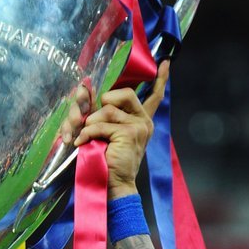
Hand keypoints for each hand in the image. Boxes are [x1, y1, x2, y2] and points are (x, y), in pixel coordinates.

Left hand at [61, 61, 169, 197]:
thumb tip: (85, 89)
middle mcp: (144, 121)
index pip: (154, 96)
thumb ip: (101, 113)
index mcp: (141, 120)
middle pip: (124, 93)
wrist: (110, 185)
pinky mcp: (129, 133)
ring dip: (90, 123)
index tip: (166, 63)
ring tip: (86, 137)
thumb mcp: (103, 132)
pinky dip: (87, 133)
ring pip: (108, 109)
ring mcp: (139, 127)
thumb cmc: (104, 161)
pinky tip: (83, 143)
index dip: (161, 79)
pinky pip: (102, 123)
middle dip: (103, 102)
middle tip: (93, 121)